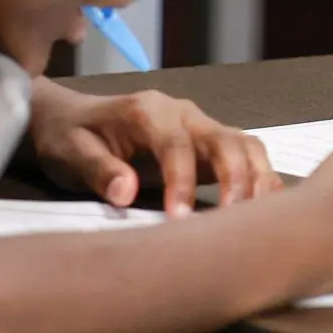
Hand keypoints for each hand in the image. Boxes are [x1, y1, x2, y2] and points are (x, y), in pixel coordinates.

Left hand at [28, 85, 278, 217]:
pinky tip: (264, 210)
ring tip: (259, 218)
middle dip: (235, 179)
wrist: (68, 120)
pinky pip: (244, 155)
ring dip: (256, 179)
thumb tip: (126, 191)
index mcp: (147, 112)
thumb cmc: (69, 137)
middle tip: (232, 220)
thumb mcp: (70, 152)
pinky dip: (260, 179)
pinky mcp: (207, 145)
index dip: (182, 182)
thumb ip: (99, 170)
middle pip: (225, 139)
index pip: (176, 145)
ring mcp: (198, 127)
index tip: (180, 218)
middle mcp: (181, 114)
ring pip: (244, 145)